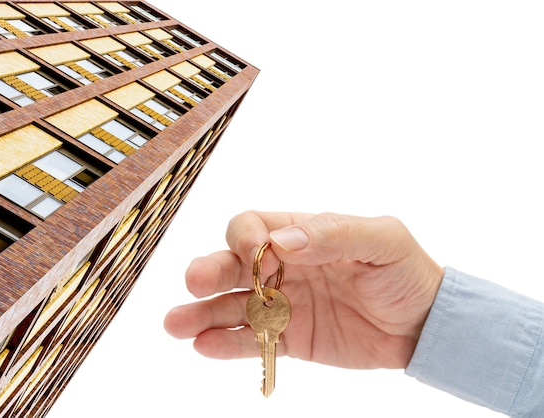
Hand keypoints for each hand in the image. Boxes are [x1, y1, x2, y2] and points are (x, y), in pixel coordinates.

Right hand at [164, 211, 443, 368]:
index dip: (245, 238)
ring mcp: (283, 304)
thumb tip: (283, 240)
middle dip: (210, 271)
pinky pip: (252, 341)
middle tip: (194, 283)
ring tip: (177, 325)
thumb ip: (333, 233)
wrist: (426, 325)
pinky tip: (205, 346)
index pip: (253, 227)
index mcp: (300, 235)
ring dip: (202, 313)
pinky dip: (228, 344)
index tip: (255, 254)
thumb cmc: (406, 272)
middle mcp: (283, 267)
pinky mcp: (290, 339)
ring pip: (232, 305)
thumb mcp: (381, 239)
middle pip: (231, 264)